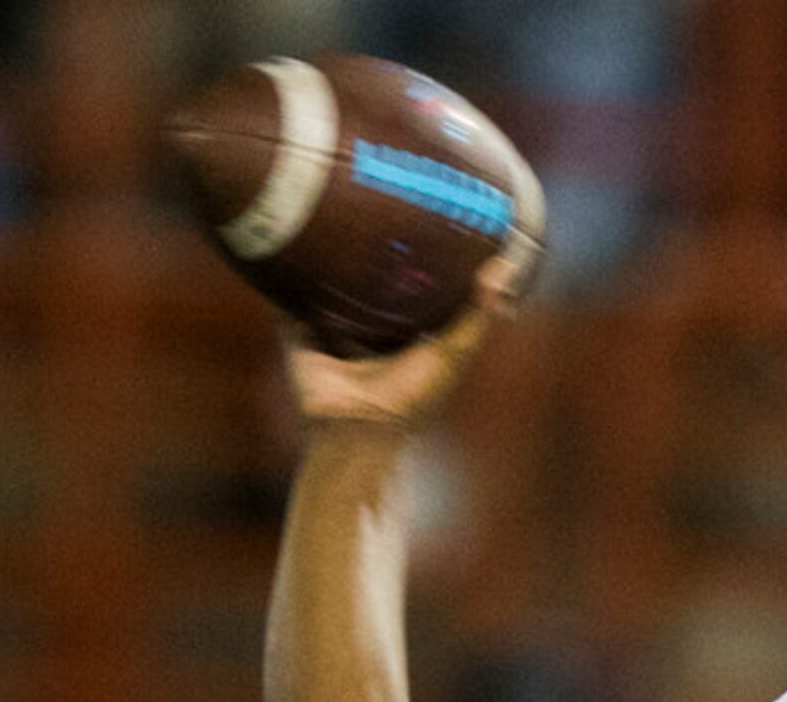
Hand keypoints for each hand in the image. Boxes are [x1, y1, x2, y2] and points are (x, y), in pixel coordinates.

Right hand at [284, 219, 542, 430]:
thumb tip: (508, 267)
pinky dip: (279, 272)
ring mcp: (328, 325)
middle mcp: (365, 323)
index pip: (411, 279)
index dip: (419, 249)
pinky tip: (278, 230)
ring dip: (321, 252)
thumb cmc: (413, 396)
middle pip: (366, 275)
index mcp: (403, 328)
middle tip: (371, 188)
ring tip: (320, 197)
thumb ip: (480, 314)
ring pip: (324, 280)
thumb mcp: (454, 350)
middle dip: (367, 241)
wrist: (358, 428)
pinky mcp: (296, 329)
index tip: (427, 204)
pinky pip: (284, 295)